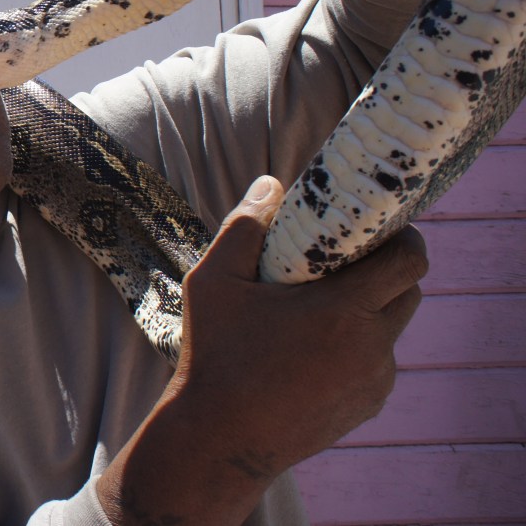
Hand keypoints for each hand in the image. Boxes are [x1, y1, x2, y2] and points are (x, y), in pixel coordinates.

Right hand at [96, 176, 427, 524]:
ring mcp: (374, 380)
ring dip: (370, 310)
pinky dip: (357, 347)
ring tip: (320, 308)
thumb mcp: (214, 281)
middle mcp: (372, 346)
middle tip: (347, 260)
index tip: (379, 227)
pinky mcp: (367, 405)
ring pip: (392, 329)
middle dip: (389, 270)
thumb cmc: (215, 354)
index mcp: (344, 310)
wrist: (220, 439)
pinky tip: (312, 349)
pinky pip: (377, 363)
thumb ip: (244, 227)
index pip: (409, 261)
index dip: (404, 237)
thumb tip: (270, 185)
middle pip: (410, 291)